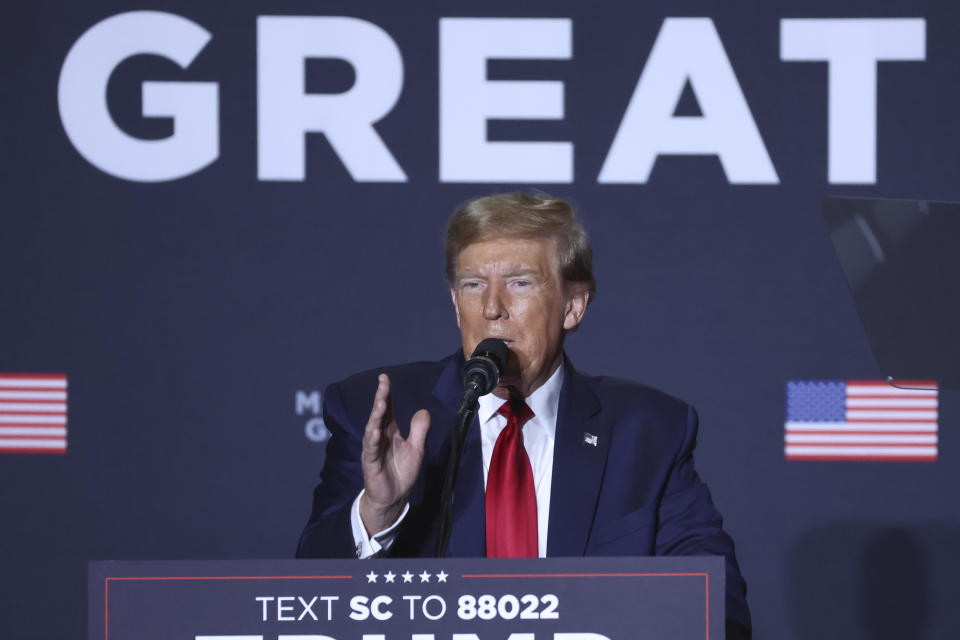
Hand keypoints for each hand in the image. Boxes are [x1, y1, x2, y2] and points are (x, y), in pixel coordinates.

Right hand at [358, 373, 430, 535]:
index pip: (387, 409)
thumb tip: (423, 410)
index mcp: (390, 432)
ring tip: (381, 402)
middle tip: (383, 384)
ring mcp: (373, 449)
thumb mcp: (416, 449)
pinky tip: (375, 429)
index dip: (386, 394)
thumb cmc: (402, 472)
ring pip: (373, 428)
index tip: (385, 378)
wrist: (394, 497)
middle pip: (379, 414)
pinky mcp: (370, 462)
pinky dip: (372, 438)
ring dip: (376, 415)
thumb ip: (419, 430)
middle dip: (381, 399)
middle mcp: (379, 437)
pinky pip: (371, 448)